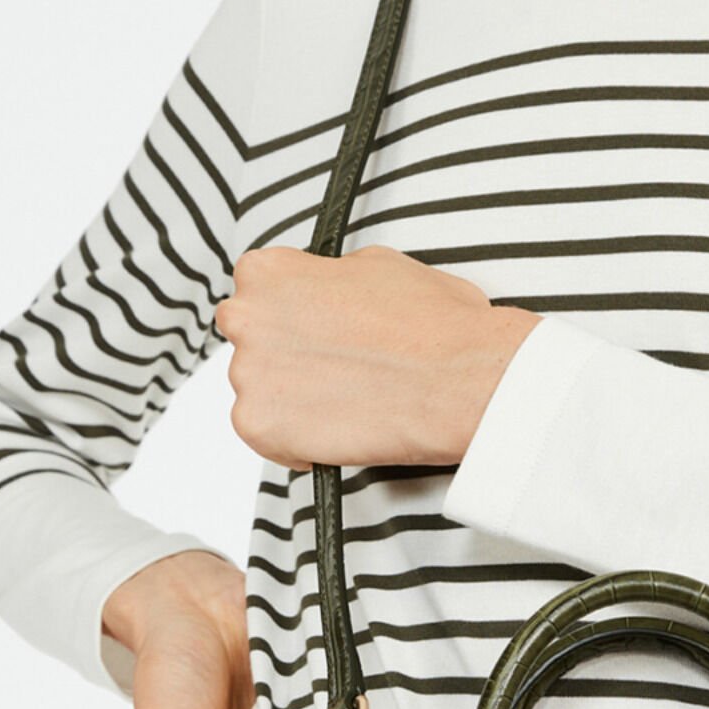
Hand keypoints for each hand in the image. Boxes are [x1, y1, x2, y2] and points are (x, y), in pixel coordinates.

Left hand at [211, 244, 541, 469]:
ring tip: (346, 399)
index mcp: (271, 272)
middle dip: (285, 354)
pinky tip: (336, 429)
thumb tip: (328, 287)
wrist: (459, 382)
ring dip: (292, 398)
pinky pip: (265, 437)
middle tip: (333, 368)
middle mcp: (249, 316)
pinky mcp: (258, 425)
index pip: (258, 291)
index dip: (293, 314)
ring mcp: (249, 373)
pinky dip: (294, 441)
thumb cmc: (435, 326)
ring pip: (258, 390)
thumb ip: (332, 277)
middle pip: (251, 340)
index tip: (315, 329)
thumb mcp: (381, 266)